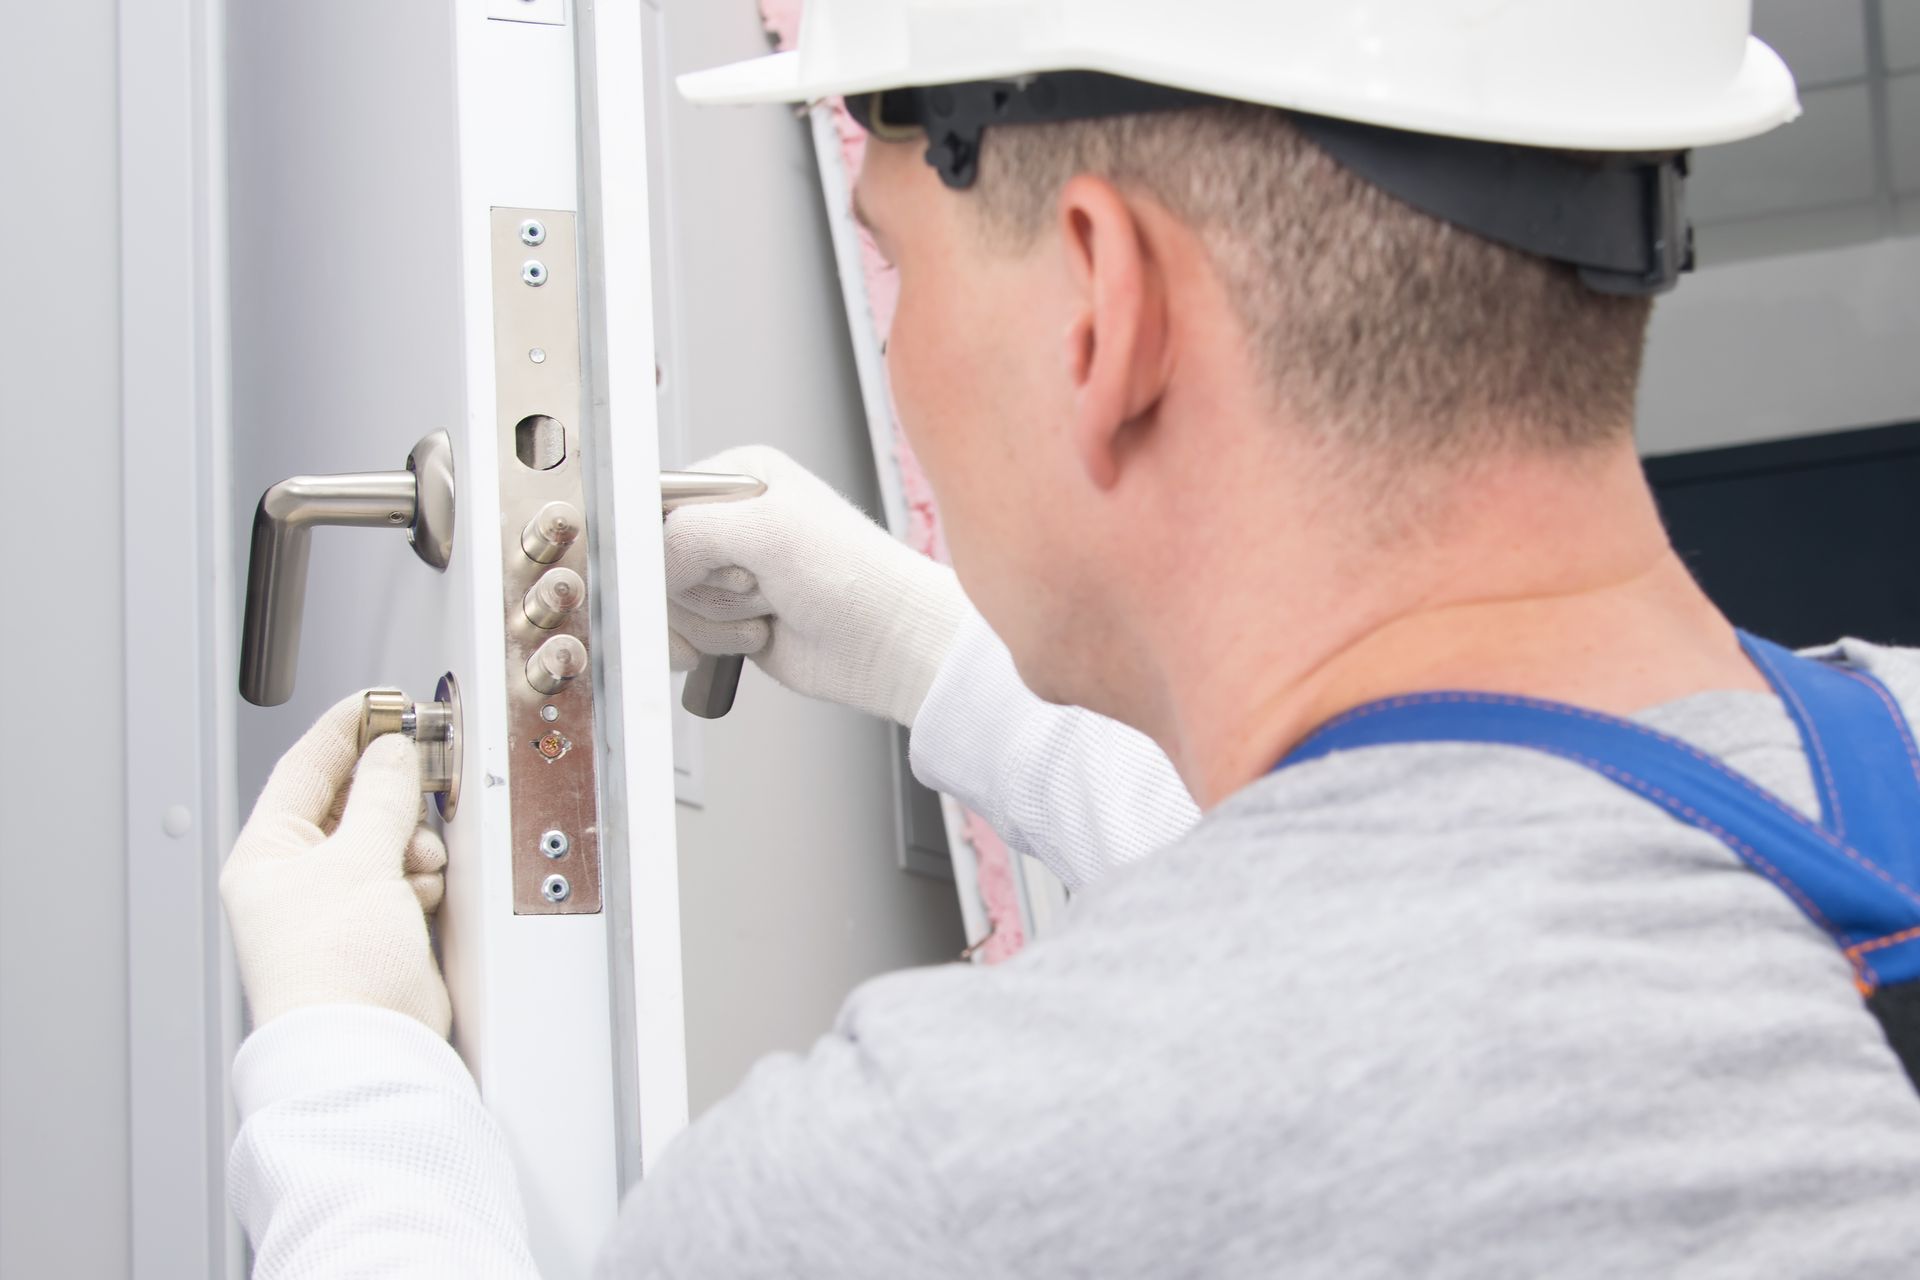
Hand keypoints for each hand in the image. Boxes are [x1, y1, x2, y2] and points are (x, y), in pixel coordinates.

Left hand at [221, 692, 451, 1035]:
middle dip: (392, 795)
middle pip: (352, 800)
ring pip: (386, 836)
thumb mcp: (359, 861)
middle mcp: (296, 876)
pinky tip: (418, 894)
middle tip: (422, 771)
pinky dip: (418, 876)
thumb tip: (393, 751)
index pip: (306, 766)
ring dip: (411, 842)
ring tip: (415, 865)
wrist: (371, 1046)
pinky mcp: (376, 926)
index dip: (348, 727)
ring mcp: (338, 903)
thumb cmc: (335, 972)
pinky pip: (403, 874)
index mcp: (267, 853)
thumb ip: (383, 795)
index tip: (385, 702)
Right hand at [665, 445, 967, 726]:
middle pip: (657, 558)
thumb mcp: (768, 531)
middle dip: (700, 586)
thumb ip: (690, 532)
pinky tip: (754, 638)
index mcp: (739, 477)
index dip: (667, 541)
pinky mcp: (728, 617)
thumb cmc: (855, 578)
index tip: (698, 563)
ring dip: (714, 619)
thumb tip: (648, 562)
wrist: (887, 645)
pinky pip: (683, 633)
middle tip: (754, 583)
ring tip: (767, 610)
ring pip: (668, 602)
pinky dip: (709, 643)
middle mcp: (730, 521)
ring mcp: (727, 573)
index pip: (659, 501)